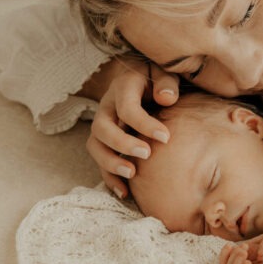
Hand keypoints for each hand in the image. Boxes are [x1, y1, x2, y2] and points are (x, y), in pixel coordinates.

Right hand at [84, 56, 179, 198]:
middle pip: (102, 128)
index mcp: (122, 87)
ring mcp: (103, 123)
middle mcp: (107, 106)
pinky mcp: (104, 139)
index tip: (166, 137)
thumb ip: (166, 83)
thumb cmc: (157, 76)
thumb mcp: (163, 71)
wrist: (140, 75)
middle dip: (122, 144)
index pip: (127, 108)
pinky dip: (109, 177)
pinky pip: (99, 159)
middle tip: (146, 154)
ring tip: (132, 175)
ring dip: (110, 163)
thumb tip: (167, 98)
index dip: (144, 124)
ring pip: (95, 146)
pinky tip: (124, 192)